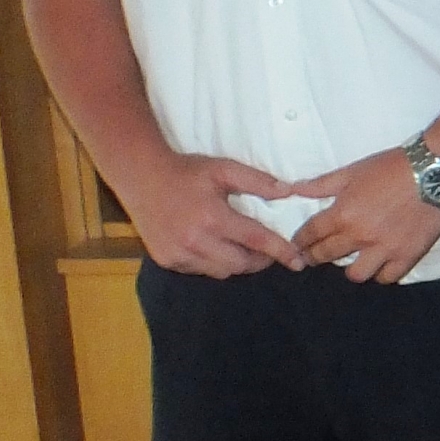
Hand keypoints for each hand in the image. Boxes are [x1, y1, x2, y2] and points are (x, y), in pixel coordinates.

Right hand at [121, 152, 304, 277]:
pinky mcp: (167, 260)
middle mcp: (195, 240)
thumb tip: (288, 192)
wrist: (141, 177)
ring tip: (240, 247)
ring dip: (236, 262)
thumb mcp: (223, 169)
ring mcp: (178, 254)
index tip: (298, 261)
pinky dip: (212, 263)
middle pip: (241, 263)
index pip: (256, 241)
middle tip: (266, 250)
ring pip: (222, 271)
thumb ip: (257, 181)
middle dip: (259, 260)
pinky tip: (212, 246)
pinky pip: (200, 270)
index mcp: (213, 217)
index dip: (280, 251)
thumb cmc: (187, 172)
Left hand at [288, 148, 439, 283]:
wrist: (434, 172)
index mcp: (343, 214)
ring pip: (356, 274)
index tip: (298, 245)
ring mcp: (384, 249)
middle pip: (326, 256)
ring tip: (353, 261)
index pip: (311, 234)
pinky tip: (381, 265)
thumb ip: (322, 184)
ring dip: (351, 268)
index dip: (300, 241)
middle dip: (314, 257)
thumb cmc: (391, 167)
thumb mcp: (353, 171)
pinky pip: (387, 277)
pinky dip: (381, 273)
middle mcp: (360, 236)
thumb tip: (294, 189)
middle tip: (313, 257)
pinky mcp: (407, 256)